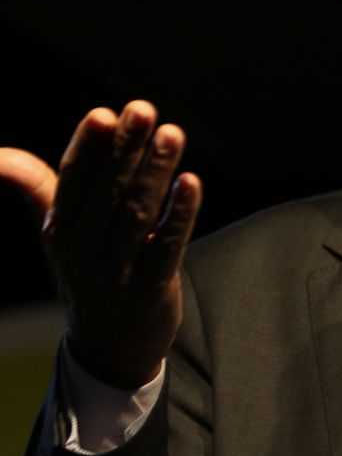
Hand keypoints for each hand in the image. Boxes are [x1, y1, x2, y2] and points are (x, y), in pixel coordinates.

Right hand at [0, 101, 200, 388]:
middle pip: (107, 191)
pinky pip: (167, 247)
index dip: (87, 147)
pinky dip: (180, 215)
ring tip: (172, 134)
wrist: (109, 345)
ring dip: (155, 172)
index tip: (102, 113)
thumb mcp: (57, 230)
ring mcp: (117, 271)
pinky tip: (191, 182)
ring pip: (137, 214)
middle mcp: (84, 248)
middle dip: (125, 148)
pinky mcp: (152, 289)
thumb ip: (37, 186)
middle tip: (143, 110)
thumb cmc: (87, 270)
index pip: (72, 180)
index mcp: (60, 228)